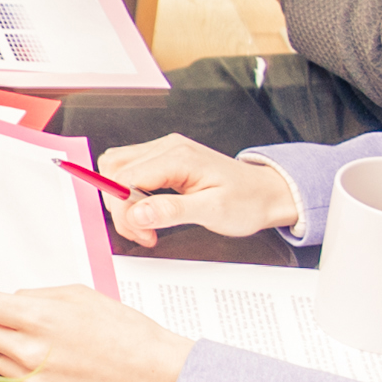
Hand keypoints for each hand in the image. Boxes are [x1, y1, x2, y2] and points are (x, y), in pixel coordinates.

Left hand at [0, 281, 191, 381]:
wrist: (154, 378)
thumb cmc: (126, 333)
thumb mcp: (78, 295)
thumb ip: (34, 297)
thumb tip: (6, 301)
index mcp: (39, 319)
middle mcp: (29, 354)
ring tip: (25, 332)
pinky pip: (11, 377)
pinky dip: (16, 363)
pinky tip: (43, 356)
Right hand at [97, 130, 302, 241]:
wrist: (266, 193)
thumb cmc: (247, 201)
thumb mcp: (213, 211)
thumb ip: (172, 211)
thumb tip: (135, 213)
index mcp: (178, 157)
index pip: (125, 179)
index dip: (124, 211)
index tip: (141, 233)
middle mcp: (167, 147)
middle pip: (114, 171)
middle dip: (121, 208)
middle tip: (144, 233)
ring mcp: (165, 150)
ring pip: (117, 169)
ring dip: (122, 201)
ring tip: (146, 224)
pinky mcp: (165, 159)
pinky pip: (130, 170)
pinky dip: (130, 194)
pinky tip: (148, 212)